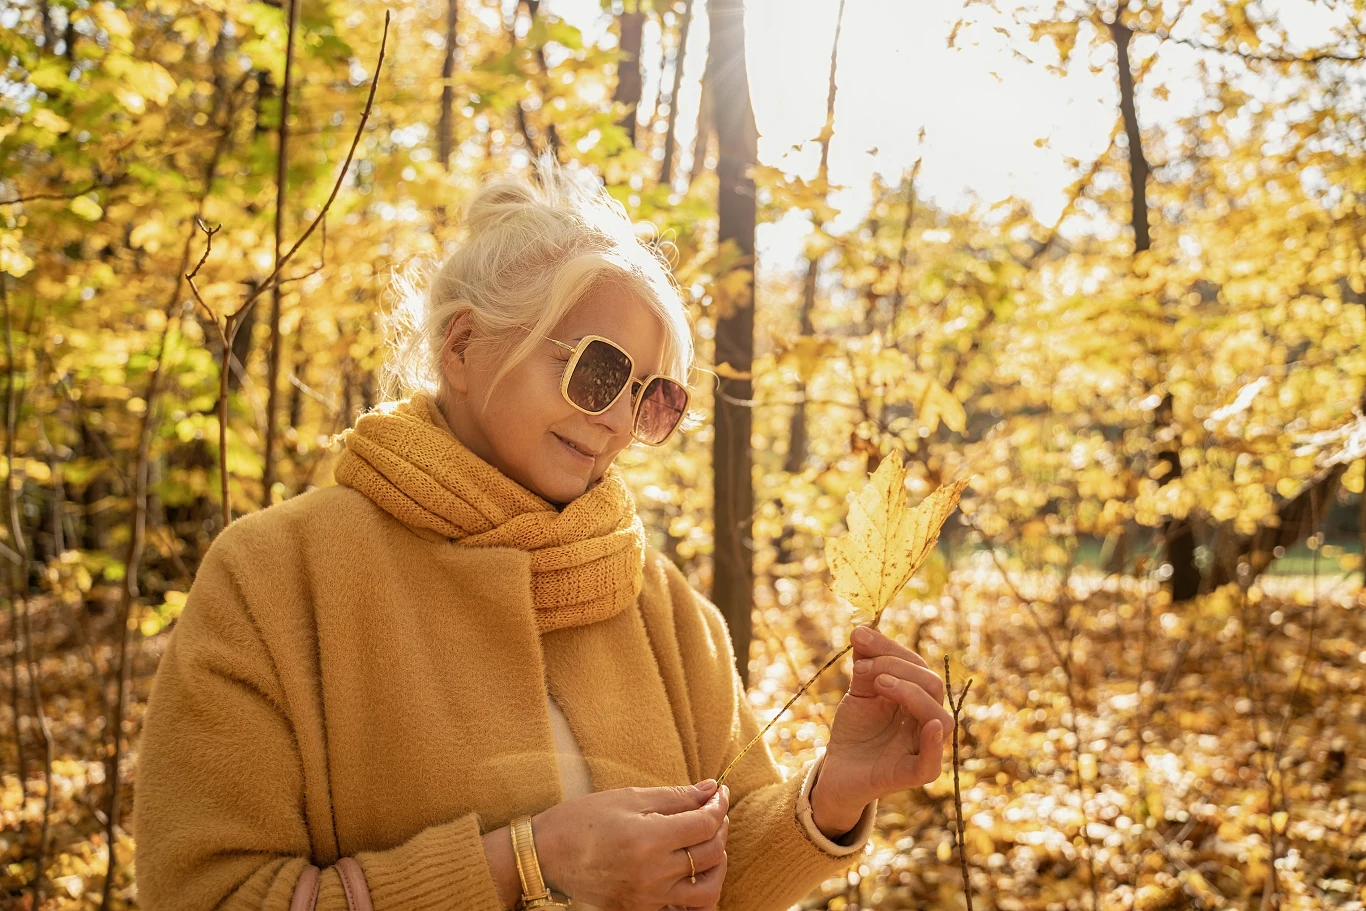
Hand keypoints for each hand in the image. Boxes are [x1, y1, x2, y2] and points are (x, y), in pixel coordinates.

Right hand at [534, 779, 730, 910]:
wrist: (546, 855)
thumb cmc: (583, 820)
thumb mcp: (629, 798)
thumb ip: (675, 796)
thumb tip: (711, 789)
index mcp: (649, 840)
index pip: (705, 824)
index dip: (719, 805)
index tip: (719, 791)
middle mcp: (653, 874)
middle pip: (711, 854)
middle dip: (720, 828)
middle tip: (712, 810)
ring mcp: (648, 899)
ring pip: (708, 890)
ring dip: (716, 864)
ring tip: (707, 843)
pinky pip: (685, 909)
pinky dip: (697, 891)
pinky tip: (692, 871)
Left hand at [815, 625, 954, 822]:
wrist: (836, 771)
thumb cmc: (855, 731)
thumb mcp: (858, 694)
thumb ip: (865, 667)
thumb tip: (862, 629)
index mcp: (917, 698)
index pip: (917, 666)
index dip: (890, 647)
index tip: (858, 636)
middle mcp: (925, 721)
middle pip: (931, 686)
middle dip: (897, 667)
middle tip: (862, 668)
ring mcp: (921, 748)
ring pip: (938, 719)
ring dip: (911, 694)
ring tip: (879, 684)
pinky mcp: (911, 775)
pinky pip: (932, 764)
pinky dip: (934, 745)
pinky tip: (927, 725)